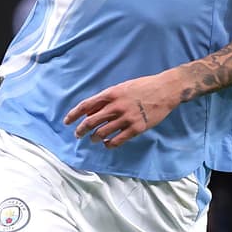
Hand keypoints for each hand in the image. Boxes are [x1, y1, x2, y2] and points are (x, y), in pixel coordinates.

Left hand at [64, 73, 181, 148]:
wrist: (165, 90)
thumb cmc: (142, 87)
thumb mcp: (121, 88)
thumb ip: (106, 99)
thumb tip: (90, 112)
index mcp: (111, 94)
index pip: (86, 105)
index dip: (74, 114)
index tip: (67, 122)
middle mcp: (116, 106)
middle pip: (91, 121)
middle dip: (81, 130)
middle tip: (78, 134)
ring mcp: (126, 118)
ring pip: (102, 133)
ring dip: (94, 138)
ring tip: (93, 139)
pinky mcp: (136, 128)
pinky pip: (117, 140)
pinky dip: (109, 144)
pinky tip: (107, 144)